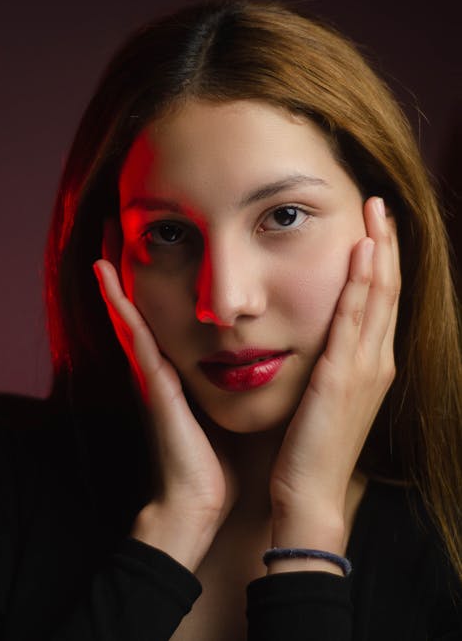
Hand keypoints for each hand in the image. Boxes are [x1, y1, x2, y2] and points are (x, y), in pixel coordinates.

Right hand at [93, 259, 234, 569]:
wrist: (199, 504)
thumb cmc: (216, 465)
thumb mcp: (226, 414)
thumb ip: (232, 388)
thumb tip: (261, 363)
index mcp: (179, 375)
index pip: (167, 322)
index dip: (160, 289)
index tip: (161, 252)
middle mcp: (160, 370)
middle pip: (143, 312)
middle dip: (131, 277)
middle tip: (119, 233)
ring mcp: (151, 376)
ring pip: (133, 317)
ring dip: (117, 282)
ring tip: (106, 243)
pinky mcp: (153, 385)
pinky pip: (135, 337)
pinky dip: (120, 307)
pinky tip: (108, 278)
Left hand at [269, 197, 399, 545]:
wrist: (308, 492)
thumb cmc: (309, 444)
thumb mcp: (323, 393)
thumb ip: (328, 360)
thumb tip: (317, 330)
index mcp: (370, 363)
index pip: (380, 299)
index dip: (381, 259)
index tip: (373, 223)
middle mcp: (377, 360)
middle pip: (387, 289)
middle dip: (385, 243)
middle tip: (379, 203)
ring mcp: (366, 368)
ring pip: (379, 296)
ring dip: (379, 251)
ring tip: (376, 212)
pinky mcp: (345, 377)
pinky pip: (356, 320)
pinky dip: (362, 284)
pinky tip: (361, 253)